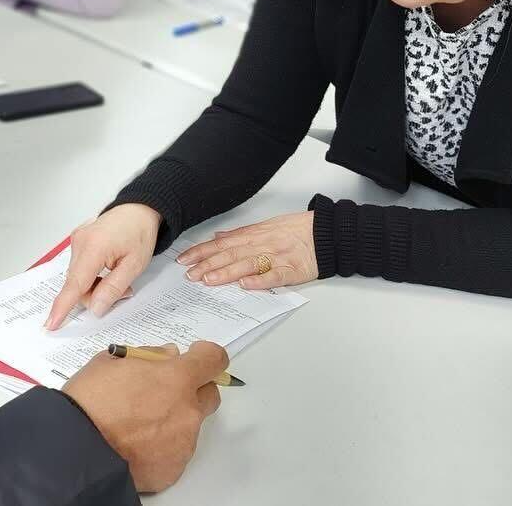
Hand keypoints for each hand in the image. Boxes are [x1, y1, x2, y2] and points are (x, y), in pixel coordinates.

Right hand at [45, 204, 158, 329]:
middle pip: (77, 285)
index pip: (75, 284)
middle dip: (95, 295)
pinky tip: (106, 269)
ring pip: (77, 278)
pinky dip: (91, 275)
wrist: (138, 210)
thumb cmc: (139, 233)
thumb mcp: (134, 265)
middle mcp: (79, 242)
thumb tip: (95, 308)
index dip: (63, 306)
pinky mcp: (77, 241)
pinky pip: (79, 268)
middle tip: (123, 291)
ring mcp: (76, 241)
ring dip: (94, 285)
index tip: (51, 323)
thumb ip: (113, 288)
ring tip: (117, 275)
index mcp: (94, 247)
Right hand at [64, 342, 226, 492]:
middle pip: (209, 394)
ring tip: (138, 424)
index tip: (197, 357)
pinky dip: (163, 447)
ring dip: (174, 420)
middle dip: (191, 390)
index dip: (205, 356)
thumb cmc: (88, 404)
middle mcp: (187, 410)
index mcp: (176, 378)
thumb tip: (166, 356)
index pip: (213, 359)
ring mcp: (184, 442)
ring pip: (191, 425)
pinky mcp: (174, 468)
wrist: (75, 449)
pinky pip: (177, 452)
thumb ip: (147, 356)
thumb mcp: (110, 362)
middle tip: (162, 392)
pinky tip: (137, 444)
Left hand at [177, 211, 316, 289]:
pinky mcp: (292, 271)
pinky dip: (259, 281)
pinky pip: (274, 276)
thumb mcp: (266, 225)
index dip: (202, 251)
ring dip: (226, 273)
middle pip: (230, 254)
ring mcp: (276, 257)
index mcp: (255, 234)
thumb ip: (241, 234)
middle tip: (189, 274)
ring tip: (208, 280)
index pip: (222, 243)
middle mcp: (262, 245)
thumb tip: (218, 237)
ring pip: (247, 264)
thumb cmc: (297, 230)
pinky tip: (246, 285)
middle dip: (207, 264)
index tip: (184, 259)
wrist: (327, 233)